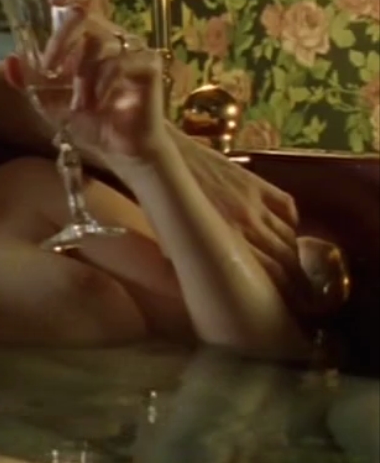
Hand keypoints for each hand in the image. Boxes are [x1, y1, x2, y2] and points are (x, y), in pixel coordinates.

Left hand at [6, 0, 168, 160]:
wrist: (121, 149)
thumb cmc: (90, 119)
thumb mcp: (51, 102)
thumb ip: (30, 82)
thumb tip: (11, 61)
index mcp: (90, 38)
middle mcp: (112, 38)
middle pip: (86, 16)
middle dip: (62, 38)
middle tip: (49, 67)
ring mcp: (132, 50)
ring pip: (100, 44)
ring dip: (82, 75)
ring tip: (79, 103)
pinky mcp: (148, 66)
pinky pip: (122, 63)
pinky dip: (103, 82)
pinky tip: (96, 102)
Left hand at [172, 134, 308, 309]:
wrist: (165, 157)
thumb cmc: (160, 202)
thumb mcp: (171, 240)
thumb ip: (191, 262)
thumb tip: (205, 287)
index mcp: (223, 240)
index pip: (269, 274)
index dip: (284, 292)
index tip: (289, 304)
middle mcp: (246, 222)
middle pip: (286, 259)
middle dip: (297, 280)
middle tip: (301, 294)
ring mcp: (255, 201)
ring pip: (289, 236)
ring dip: (295, 255)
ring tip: (295, 269)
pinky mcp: (258, 183)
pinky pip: (287, 207)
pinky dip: (291, 222)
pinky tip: (287, 232)